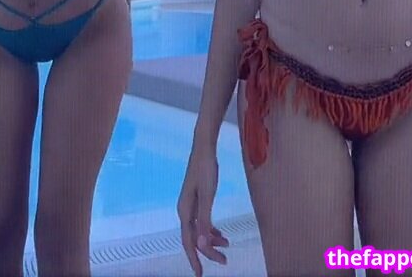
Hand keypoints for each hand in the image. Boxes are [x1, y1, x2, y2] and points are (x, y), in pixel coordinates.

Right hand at [178, 151, 228, 275]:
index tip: (200, 274)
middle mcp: (185, 211)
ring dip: (211, 240)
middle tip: (224, 261)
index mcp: (185, 211)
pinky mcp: (197, 199)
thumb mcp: (207, 196)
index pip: (189, 242)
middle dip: (207, 252)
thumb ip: (204, 221)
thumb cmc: (206, 170)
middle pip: (194, 238)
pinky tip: (220, 234)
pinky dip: (211, 230)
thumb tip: (201, 245)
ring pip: (199, 230)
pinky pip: (202, 221)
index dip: (195, 259)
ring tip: (227, 246)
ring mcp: (191, 205)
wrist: (204, 148)